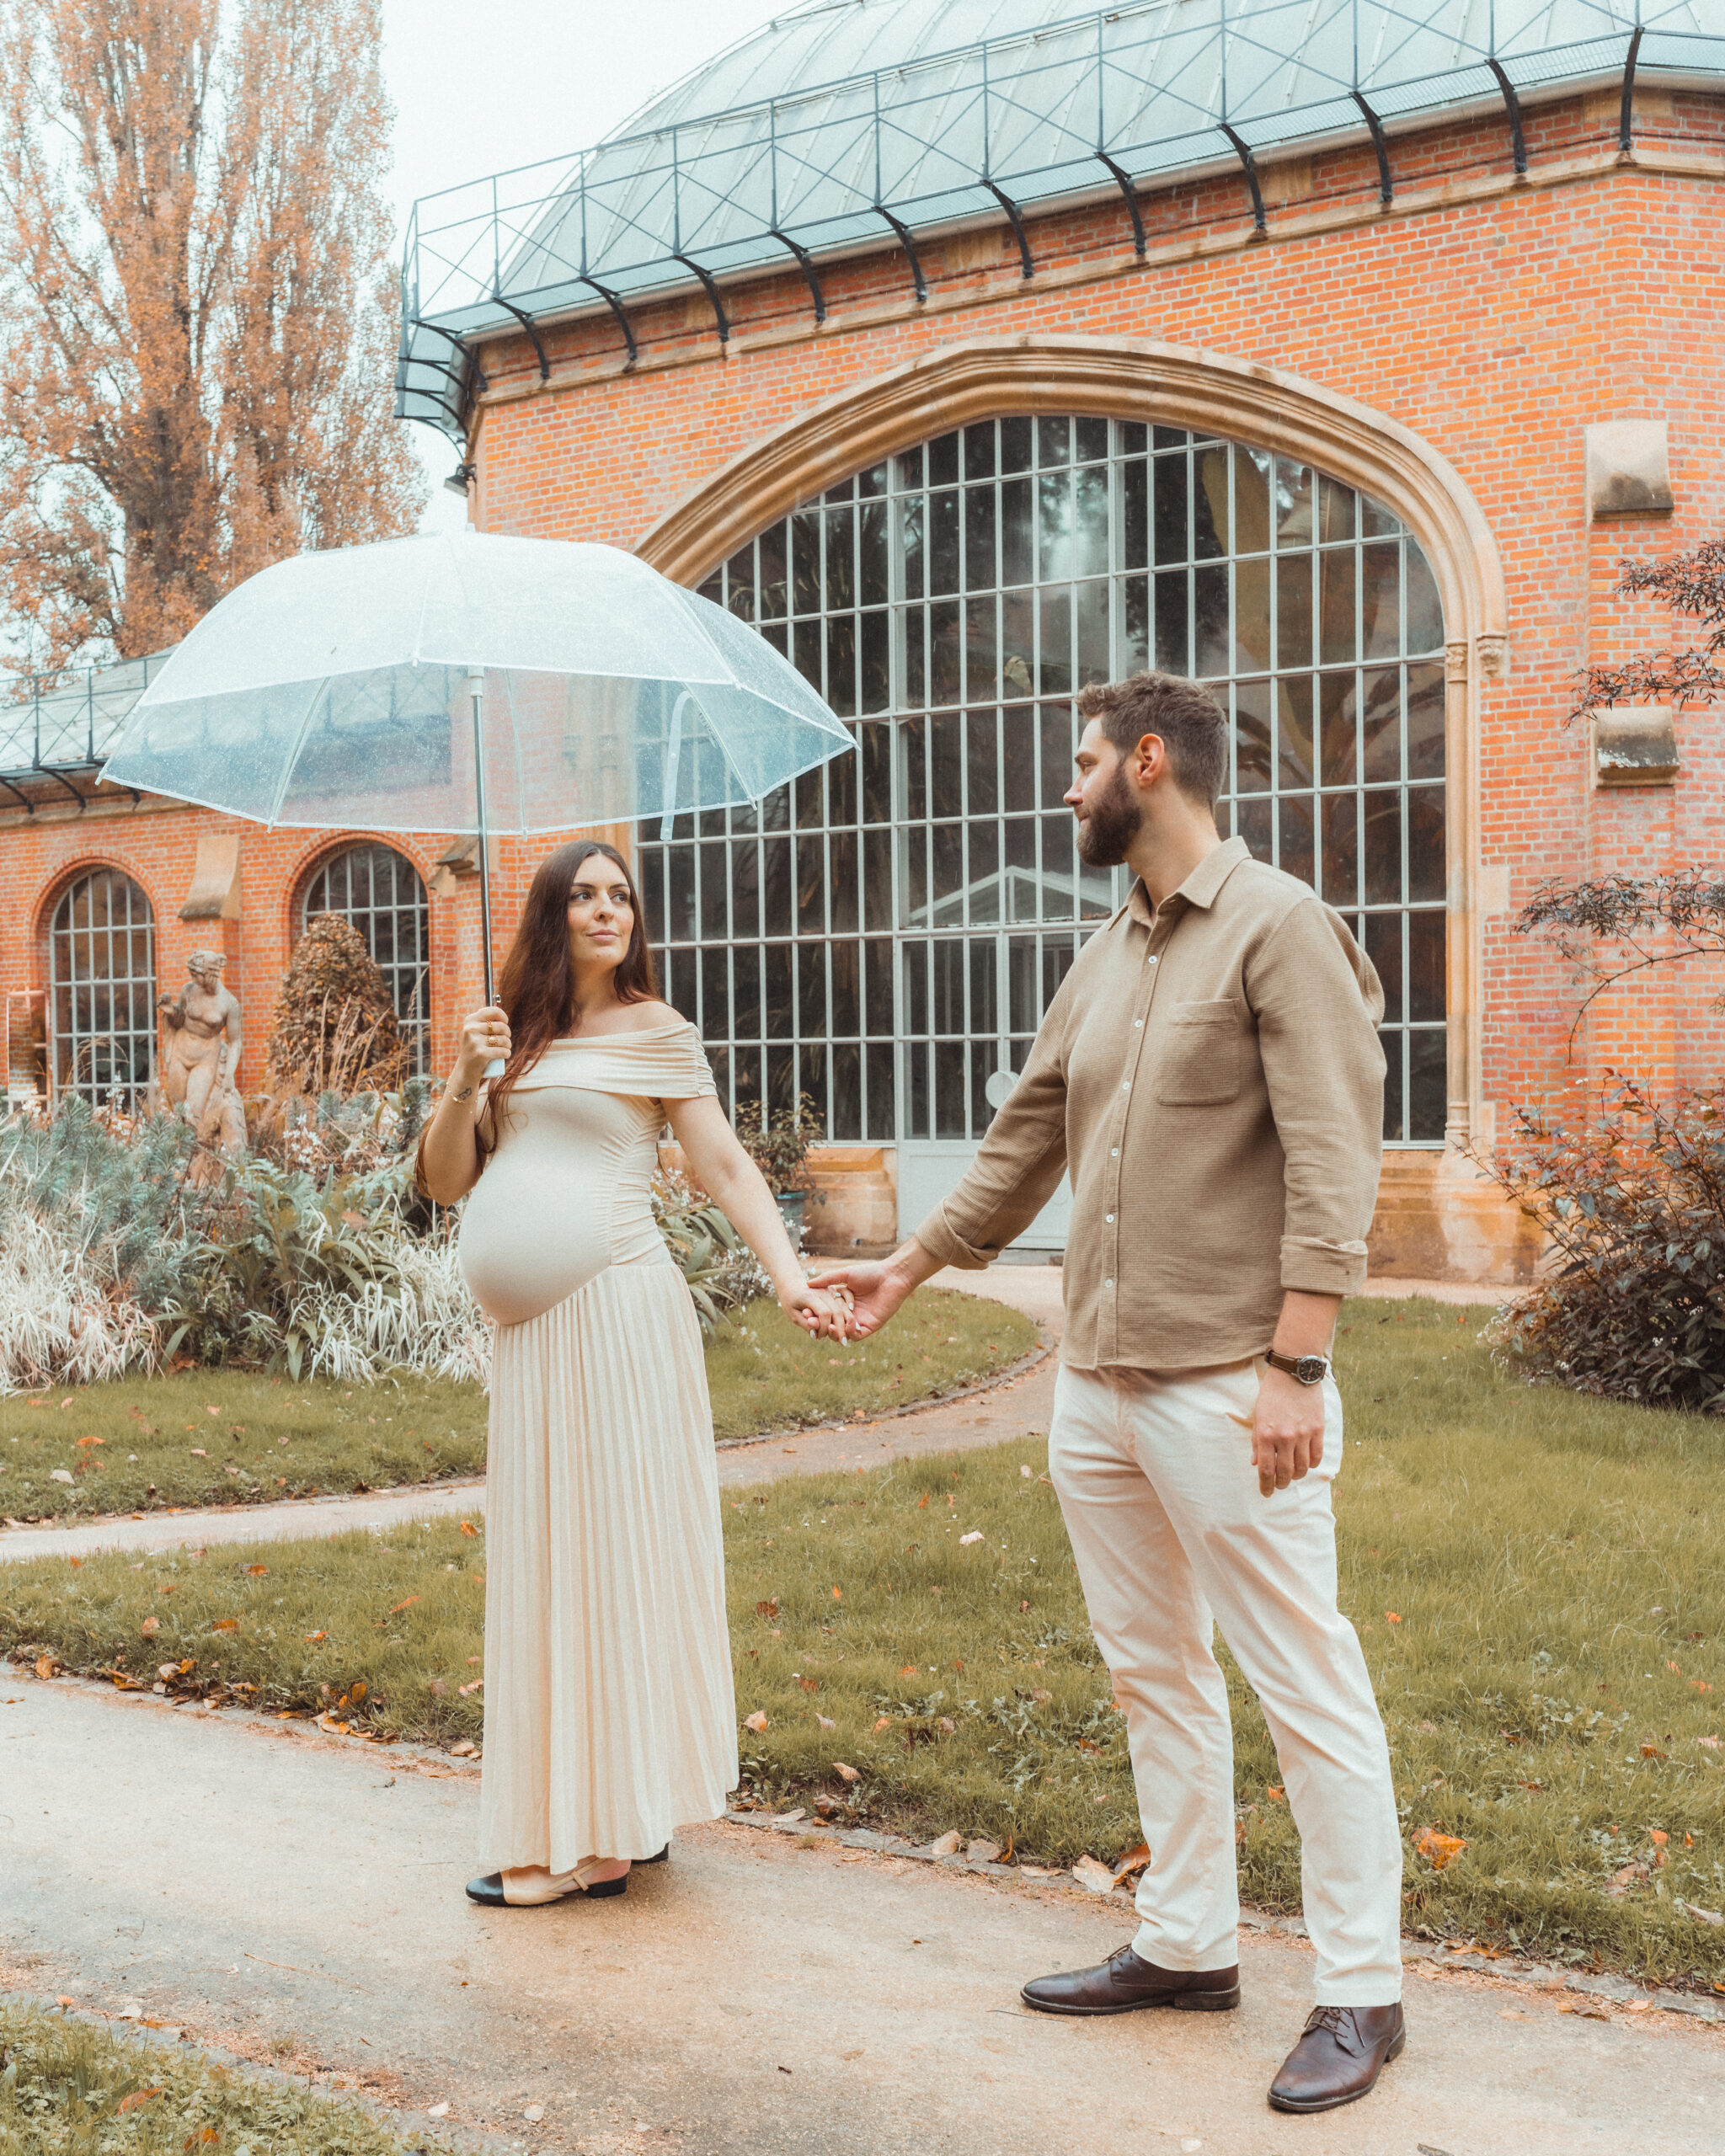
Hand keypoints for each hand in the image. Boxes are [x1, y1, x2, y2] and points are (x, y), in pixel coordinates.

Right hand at [454, 1005, 510, 1082]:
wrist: (465, 1070)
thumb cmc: (474, 1049)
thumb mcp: (474, 1032)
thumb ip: (484, 1022)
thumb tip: (501, 1016)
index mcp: (470, 1020)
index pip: (493, 1011)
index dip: (503, 1017)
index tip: (505, 1022)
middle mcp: (471, 1029)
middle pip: (501, 1026)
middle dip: (508, 1033)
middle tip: (505, 1040)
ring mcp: (475, 1041)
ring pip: (503, 1039)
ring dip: (508, 1045)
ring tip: (504, 1048)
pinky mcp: (481, 1053)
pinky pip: (503, 1051)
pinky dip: (507, 1053)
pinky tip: (505, 1054)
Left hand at [778, 1278, 850, 1342]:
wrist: (792, 1284)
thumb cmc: (790, 1301)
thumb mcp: (792, 1315)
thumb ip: (805, 1325)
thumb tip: (817, 1335)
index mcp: (810, 1296)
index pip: (824, 1313)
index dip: (824, 1328)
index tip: (818, 1337)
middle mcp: (823, 1291)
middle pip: (837, 1311)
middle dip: (840, 1329)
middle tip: (842, 1343)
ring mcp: (830, 1291)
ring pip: (843, 1308)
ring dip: (846, 1323)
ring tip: (845, 1337)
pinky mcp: (834, 1292)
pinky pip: (844, 1304)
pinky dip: (847, 1315)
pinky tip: (848, 1325)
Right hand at [805, 1258, 913, 1339]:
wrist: (891, 1277)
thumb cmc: (870, 1273)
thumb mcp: (845, 1274)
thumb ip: (827, 1279)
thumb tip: (807, 1284)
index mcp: (843, 1302)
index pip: (826, 1312)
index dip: (815, 1314)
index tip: (805, 1313)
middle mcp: (851, 1313)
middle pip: (832, 1325)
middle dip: (821, 1326)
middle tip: (811, 1323)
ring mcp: (860, 1321)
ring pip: (843, 1333)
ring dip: (834, 1332)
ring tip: (827, 1326)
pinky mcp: (870, 1326)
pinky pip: (856, 1336)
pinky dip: (849, 1333)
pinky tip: (844, 1325)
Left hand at [1251, 1364, 1324, 1495]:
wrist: (1293, 1373)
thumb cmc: (1272, 1394)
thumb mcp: (1258, 1417)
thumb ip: (1257, 1442)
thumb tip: (1256, 1463)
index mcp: (1266, 1434)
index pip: (1266, 1470)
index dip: (1265, 1486)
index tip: (1265, 1493)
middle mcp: (1285, 1437)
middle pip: (1285, 1473)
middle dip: (1281, 1484)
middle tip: (1279, 1485)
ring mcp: (1303, 1434)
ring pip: (1303, 1468)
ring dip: (1296, 1476)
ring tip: (1292, 1475)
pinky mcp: (1318, 1429)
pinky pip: (1317, 1456)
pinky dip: (1312, 1465)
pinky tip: (1306, 1464)